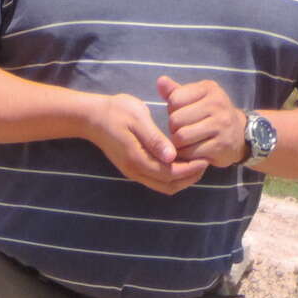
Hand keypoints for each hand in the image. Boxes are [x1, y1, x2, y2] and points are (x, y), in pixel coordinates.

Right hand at [80, 91, 209, 195]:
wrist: (92, 118)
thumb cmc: (116, 112)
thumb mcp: (138, 119)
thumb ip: (155, 139)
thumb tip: (172, 156)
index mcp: (138, 159)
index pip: (170, 173)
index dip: (190, 169)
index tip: (205, 158)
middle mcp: (136, 171)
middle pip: (169, 185)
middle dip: (189, 177)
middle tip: (205, 162)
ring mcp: (134, 172)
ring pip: (163, 185)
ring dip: (181, 179)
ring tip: (196, 163)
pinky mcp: (133, 169)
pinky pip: (157, 180)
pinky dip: (172, 176)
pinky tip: (181, 162)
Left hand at [158, 76, 249, 168]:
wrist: (239, 134)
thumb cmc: (210, 115)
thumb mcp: (196, 99)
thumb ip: (176, 91)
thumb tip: (160, 81)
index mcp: (208, 88)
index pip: (175, 99)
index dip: (172, 111)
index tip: (182, 115)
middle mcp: (217, 104)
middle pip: (176, 120)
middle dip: (174, 129)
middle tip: (182, 131)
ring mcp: (220, 125)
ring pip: (181, 137)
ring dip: (178, 144)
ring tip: (186, 142)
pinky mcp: (220, 146)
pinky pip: (190, 153)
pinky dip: (186, 155)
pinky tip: (193, 152)